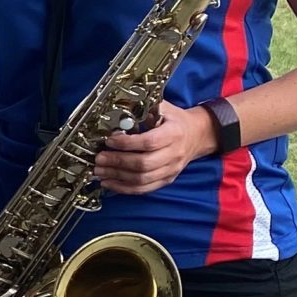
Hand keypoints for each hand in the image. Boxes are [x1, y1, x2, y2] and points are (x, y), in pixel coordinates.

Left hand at [93, 99, 216, 194]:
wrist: (197, 135)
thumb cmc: (176, 120)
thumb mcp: (164, 108)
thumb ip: (144, 108)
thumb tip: (119, 109)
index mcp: (174, 133)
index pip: (149, 142)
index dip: (127, 143)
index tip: (109, 140)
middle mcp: (174, 154)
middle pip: (143, 164)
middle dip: (117, 162)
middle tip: (99, 158)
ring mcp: (171, 170)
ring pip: (142, 179)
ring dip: (117, 176)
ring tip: (99, 171)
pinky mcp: (166, 180)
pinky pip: (144, 189)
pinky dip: (124, 188)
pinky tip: (109, 182)